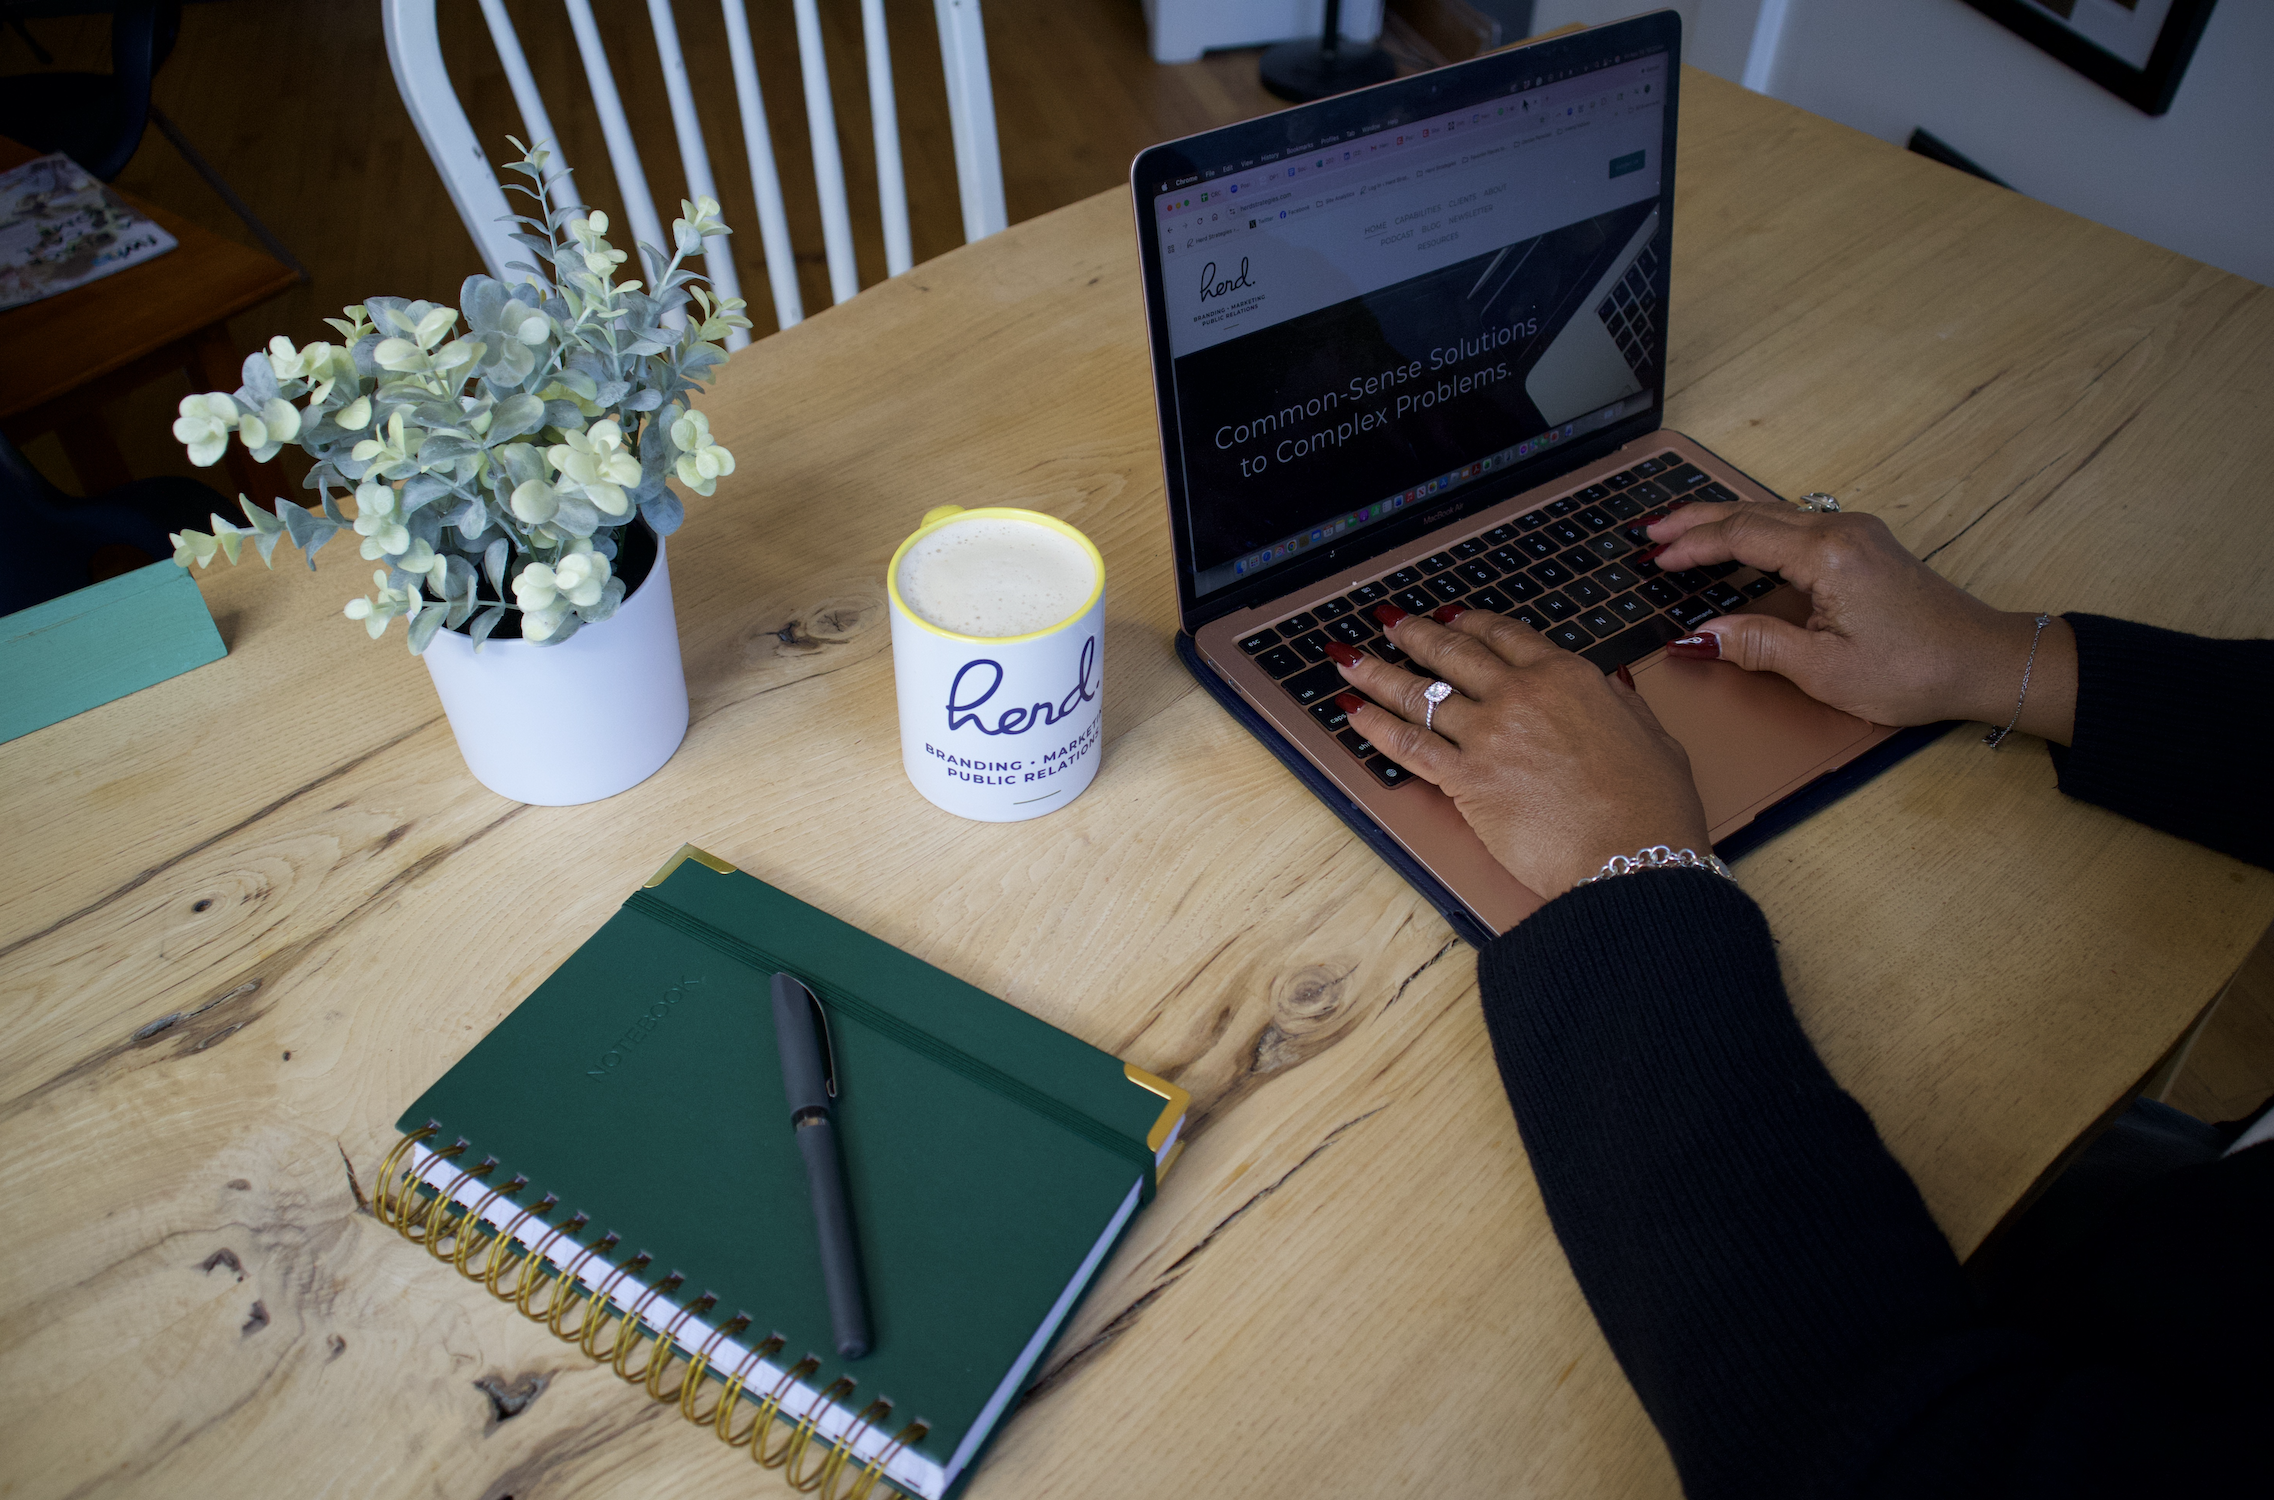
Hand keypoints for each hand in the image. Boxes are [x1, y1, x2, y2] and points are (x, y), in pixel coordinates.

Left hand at [1328, 606, 1710, 899]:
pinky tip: (1352, 712)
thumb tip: (1612, 685)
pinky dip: (1374, 726)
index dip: (1472, 623)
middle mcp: (1522, 695)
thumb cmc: (1652, 806)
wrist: (1633, 856)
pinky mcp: (1465, 778)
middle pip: (1454, 652)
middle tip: (1392, 622)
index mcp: (1569, 677)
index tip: (1452, 616)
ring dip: (1377, 672)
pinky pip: (1407, 744)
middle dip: (1416, 634)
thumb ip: (1623, 704)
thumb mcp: (1653, 736)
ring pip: (1419, 693)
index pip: (1507, 636)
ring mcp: (1489, 734)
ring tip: (1351, 659)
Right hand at [1648, 501, 2076, 742]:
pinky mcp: (1865, 545)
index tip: (1655, 557)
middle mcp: (1841, 530)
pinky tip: (1739, 540)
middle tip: (1651, 529)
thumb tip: (1699, 635)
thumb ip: (1757, 645)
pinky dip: (1755, 529)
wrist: (1985, 661)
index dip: (1692, 546)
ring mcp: (1856, 533)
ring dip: (1724, 521)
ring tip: (1682, 529)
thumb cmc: (1914, 670)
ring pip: (1773, 514)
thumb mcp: (1824, 670)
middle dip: (1697, 520)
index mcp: (1827, 555)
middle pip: (1752, 513)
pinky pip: (1795, 524)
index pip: (1741, 537)